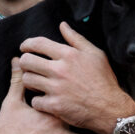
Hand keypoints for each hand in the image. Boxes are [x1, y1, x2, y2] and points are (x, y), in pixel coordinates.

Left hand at [19, 22, 134, 133]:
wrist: (110, 108)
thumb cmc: (103, 80)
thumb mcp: (95, 54)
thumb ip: (76, 39)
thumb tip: (62, 25)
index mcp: (69, 55)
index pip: (38, 43)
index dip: (26, 44)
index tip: (24, 47)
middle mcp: (60, 70)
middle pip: (26, 61)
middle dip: (25, 62)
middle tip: (28, 66)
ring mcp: (56, 88)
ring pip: (27, 80)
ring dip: (30, 81)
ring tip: (36, 82)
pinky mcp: (55, 106)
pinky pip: (34, 101)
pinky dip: (38, 101)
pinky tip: (45, 99)